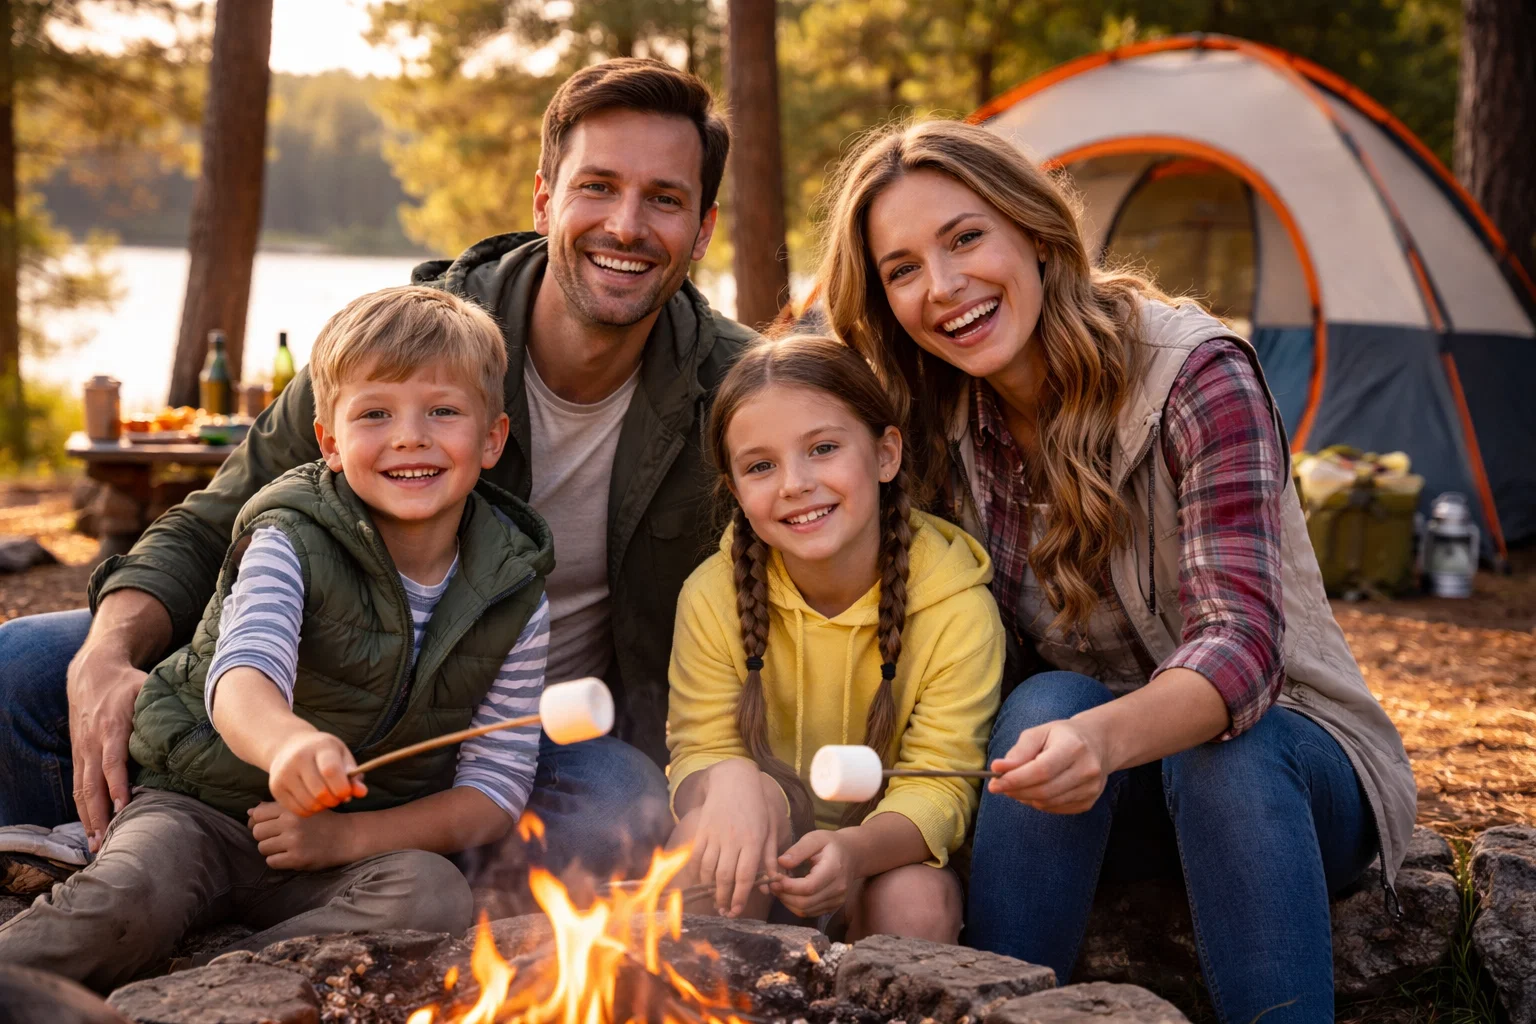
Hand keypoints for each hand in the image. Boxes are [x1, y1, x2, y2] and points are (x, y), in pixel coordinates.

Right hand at [66, 648, 147, 851]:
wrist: (92, 671)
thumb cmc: (127, 682)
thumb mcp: (145, 688)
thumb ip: (162, 708)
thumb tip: (196, 721)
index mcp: (111, 727)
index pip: (112, 761)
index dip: (116, 785)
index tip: (123, 807)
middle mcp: (92, 742)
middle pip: (92, 783)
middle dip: (98, 813)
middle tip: (106, 840)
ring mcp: (82, 749)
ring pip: (81, 789)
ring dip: (87, 818)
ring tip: (95, 844)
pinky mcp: (78, 753)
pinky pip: (77, 785)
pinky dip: (81, 808)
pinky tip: (89, 827)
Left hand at [248, 801, 352, 869]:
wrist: (347, 836)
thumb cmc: (322, 820)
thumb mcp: (302, 806)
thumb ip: (276, 807)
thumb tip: (250, 812)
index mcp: (291, 807)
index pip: (258, 814)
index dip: (259, 821)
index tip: (269, 826)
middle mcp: (291, 822)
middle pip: (257, 832)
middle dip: (265, 836)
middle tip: (279, 837)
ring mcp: (294, 841)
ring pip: (262, 848)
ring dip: (271, 849)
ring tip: (286, 846)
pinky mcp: (297, 858)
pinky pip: (272, 862)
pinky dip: (278, 860)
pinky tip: (290, 855)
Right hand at [267, 731, 365, 816]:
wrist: (288, 747)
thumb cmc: (322, 753)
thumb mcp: (341, 755)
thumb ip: (353, 774)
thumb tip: (361, 792)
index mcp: (319, 746)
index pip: (331, 771)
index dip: (342, 787)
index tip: (346, 792)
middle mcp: (298, 758)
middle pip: (320, 792)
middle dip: (334, 800)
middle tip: (337, 796)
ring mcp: (284, 774)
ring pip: (309, 804)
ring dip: (323, 806)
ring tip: (326, 797)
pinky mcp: (276, 788)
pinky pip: (298, 810)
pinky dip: (310, 810)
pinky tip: (313, 800)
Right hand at [691, 760, 783, 917]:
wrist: (734, 781)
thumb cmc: (755, 807)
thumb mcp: (768, 830)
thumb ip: (770, 857)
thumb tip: (772, 883)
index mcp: (752, 841)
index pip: (744, 876)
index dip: (740, 896)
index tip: (737, 910)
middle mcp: (733, 840)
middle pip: (725, 877)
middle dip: (724, 898)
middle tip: (724, 912)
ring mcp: (715, 835)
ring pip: (709, 869)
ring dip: (710, 889)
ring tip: (714, 900)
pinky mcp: (702, 830)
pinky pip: (696, 856)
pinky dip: (696, 872)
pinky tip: (701, 882)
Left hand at [771, 830, 855, 918]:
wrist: (852, 855)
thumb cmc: (831, 844)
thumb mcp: (815, 838)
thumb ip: (798, 850)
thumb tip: (781, 863)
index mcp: (834, 869)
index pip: (808, 887)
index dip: (788, 886)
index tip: (774, 878)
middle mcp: (838, 889)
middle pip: (806, 902)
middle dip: (784, 896)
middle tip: (772, 885)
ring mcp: (837, 900)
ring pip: (806, 910)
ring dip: (788, 902)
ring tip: (779, 889)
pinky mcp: (833, 906)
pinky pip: (810, 912)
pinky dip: (795, 906)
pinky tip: (789, 894)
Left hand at [988, 718, 1110, 814]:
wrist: (1097, 743)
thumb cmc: (1062, 736)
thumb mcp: (1039, 733)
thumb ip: (1019, 752)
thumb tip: (998, 768)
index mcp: (1074, 747)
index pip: (1041, 770)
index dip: (1015, 780)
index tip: (994, 783)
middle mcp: (1087, 769)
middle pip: (1044, 790)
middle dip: (1016, 791)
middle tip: (999, 786)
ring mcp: (1091, 788)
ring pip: (1048, 803)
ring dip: (1025, 798)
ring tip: (1016, 785)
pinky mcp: (1089, 801)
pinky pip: (1055, 809)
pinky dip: (1039, 803)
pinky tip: (1035, 790)